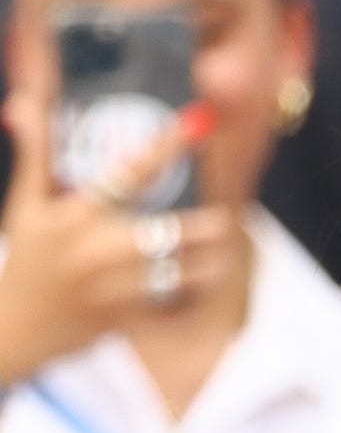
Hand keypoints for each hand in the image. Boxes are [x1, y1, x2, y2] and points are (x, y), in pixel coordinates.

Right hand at [0, 94, 229, 383]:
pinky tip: (206, 285)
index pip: (129, 172)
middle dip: (205, 227)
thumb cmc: (28, 257)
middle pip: (168, 232)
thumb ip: (38, 153)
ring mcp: (111, 287)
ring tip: (225, 250)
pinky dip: (191, 295)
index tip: (199, 122)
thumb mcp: (29, 204)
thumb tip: (20, 104)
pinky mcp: (125, 318)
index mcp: (77, 214)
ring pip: (180, 272)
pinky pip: (172, 305)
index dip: (166, 145)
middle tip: (227, 217)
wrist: (16, 328)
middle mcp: (96, 249)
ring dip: (209, 262)